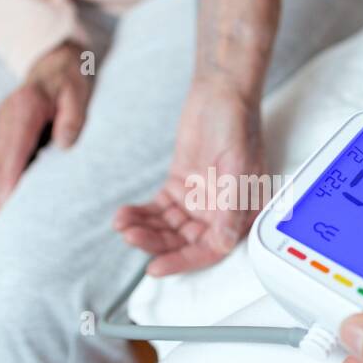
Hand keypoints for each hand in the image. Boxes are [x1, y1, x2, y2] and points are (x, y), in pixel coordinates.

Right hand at [0, 42, 88, 216]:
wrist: (56, 58)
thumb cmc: (72, 77)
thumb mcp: (79, 91)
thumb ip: (73, 116)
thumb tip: (65, 145)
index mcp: (24, 109)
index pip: (12, 152)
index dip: (9, 182)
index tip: (8, 209)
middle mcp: (7, 118)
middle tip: (2, 230)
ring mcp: (3, 125)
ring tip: (1, 227)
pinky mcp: (6, 132)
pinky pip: (0, 163)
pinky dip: (0, 185)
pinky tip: (5, 206)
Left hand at [114, 85, 263, 276]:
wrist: (221, 95)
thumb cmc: (238, 126)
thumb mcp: (238, 169)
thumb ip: (231, 208)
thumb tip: (223, 242)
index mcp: (239, 215)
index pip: (208, 249)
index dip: (182, 261)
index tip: (156, 267)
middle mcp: (218, 213)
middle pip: (182, 241)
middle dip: (154, 241)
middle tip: (131, 236)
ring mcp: (197, 201)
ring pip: (166, 227)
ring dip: (143, 228)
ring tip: (123, 223)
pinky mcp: (179, 188)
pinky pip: (157, 210)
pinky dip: (140, 214)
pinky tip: (125, 214)